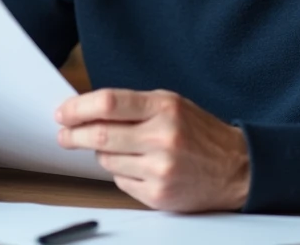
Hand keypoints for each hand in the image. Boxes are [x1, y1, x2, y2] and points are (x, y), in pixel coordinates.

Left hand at [56, 88, 249, 211]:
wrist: (236, 168)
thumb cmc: (199, 133)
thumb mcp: (171, 104)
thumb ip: (132, 105)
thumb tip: (86, 109)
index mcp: (165, 108)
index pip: (108, 103)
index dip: (78, 107)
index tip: (62, 112)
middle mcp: (163, 137)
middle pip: (100, 135)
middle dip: (73, 134)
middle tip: (64, 134)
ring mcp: (160, 169)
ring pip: (107, 160)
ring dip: (101, 153)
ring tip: (115, 148)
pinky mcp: (158, 195)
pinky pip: (120, 182)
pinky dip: (119, 172)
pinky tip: (135, 166)